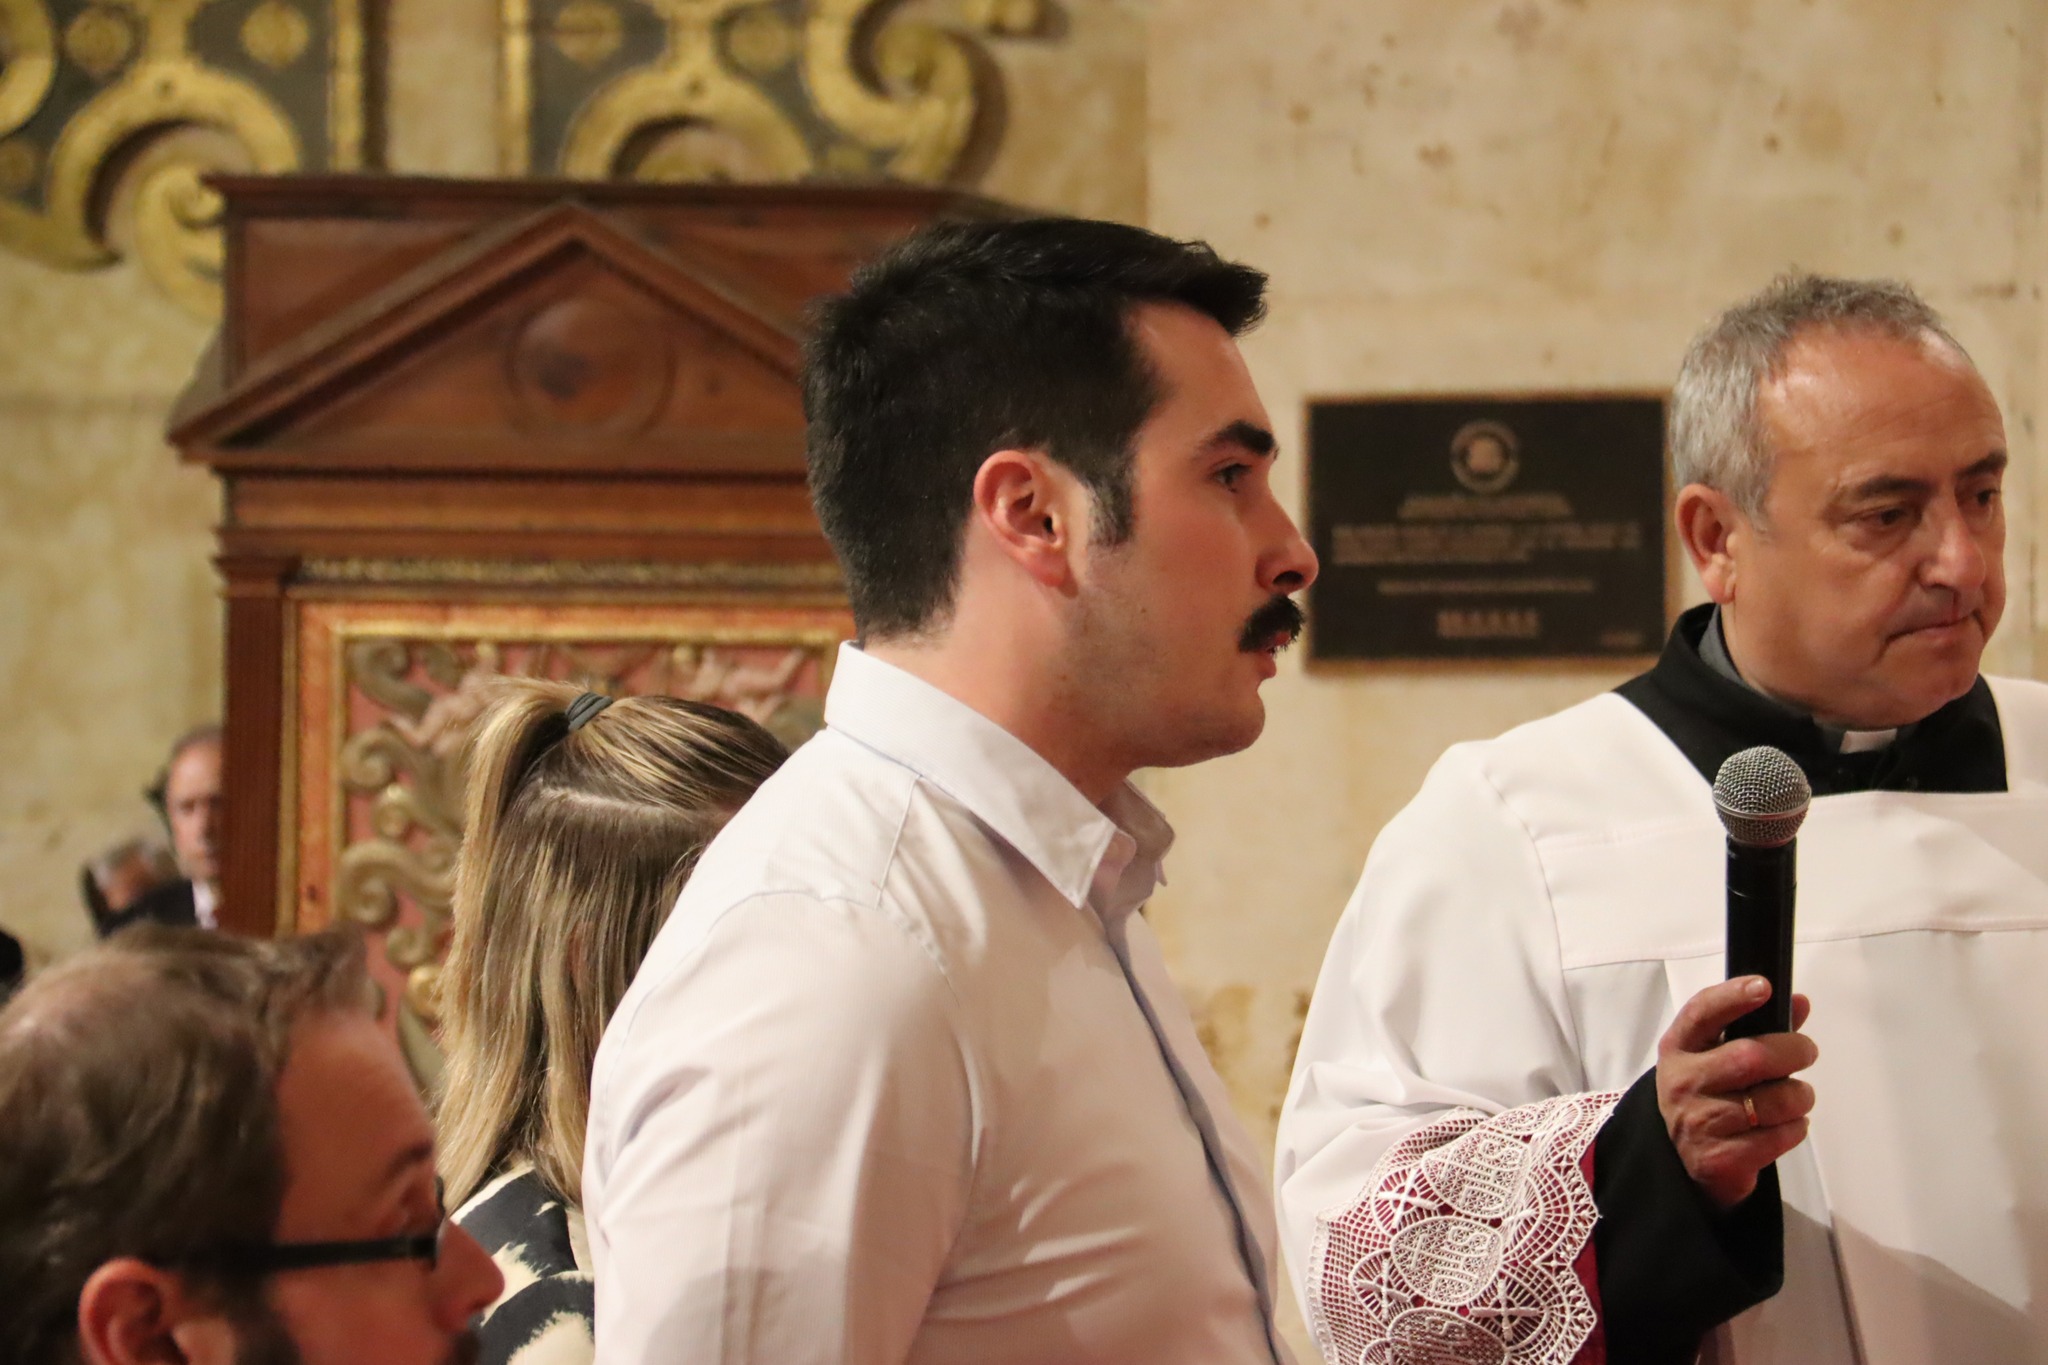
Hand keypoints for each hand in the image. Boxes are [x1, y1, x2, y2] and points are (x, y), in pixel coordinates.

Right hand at [1656, 977, 1817, 1209]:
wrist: (1683, 1159)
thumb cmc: (1706, 1095)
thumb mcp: (1717, 1056)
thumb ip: (1758, 1027)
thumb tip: (1798, 1002)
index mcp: (1679, 1049)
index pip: (1702, 1014)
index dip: (1733, 997)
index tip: (1764, 987)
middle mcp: (1683, 1082)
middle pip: (1751, 1057)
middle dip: (1792, 1051)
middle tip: (1807, 1052)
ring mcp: (1700, 1122)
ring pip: (1775, 1101)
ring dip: (1800, 1096)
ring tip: (1796, 1097)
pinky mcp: (1721, 1158)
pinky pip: (1779, 1137)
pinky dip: (1795, 1128)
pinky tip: (1786, 1125)